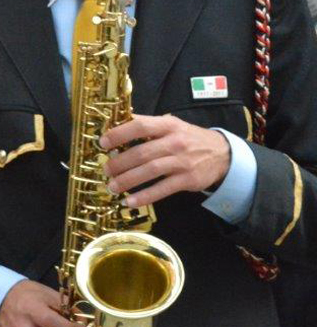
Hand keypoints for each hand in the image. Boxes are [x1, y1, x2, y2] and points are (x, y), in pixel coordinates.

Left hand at [102, 114, 231, 205]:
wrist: (223, 154)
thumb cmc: (189, 138)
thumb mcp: (171, 125)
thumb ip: (147, 125)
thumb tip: (116, 125)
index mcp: (168, 125)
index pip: (140, 126)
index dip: (119, 134)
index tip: (103, 143)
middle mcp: (175, 142)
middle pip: (141, 152)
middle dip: (119, 163)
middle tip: (106, 170)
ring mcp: (182, 162)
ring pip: (149, 171)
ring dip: (127, 181)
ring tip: (112, 186)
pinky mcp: (188, 180)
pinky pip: (162, 190)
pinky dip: (144, 196)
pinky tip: (130, 201)